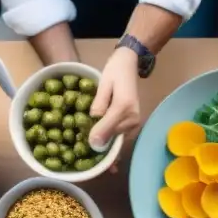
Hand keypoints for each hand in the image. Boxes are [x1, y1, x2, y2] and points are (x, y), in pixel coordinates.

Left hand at [89, 46, 141, 164]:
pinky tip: (100, 146)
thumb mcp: (103, 86)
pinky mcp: (134, 123)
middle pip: (112, 139)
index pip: (106, 129)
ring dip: (103, 145)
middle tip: (82, 153)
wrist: (129, 63)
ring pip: (115, 140)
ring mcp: (135, 122)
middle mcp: (132, 118)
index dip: (94, 140)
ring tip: (89, 151)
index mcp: (123, 107)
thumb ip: (98, 108)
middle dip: (98, 146)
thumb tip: (94, 134)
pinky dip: (109, 140)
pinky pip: (119, 136)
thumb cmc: (114, 72)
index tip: (83, 147)